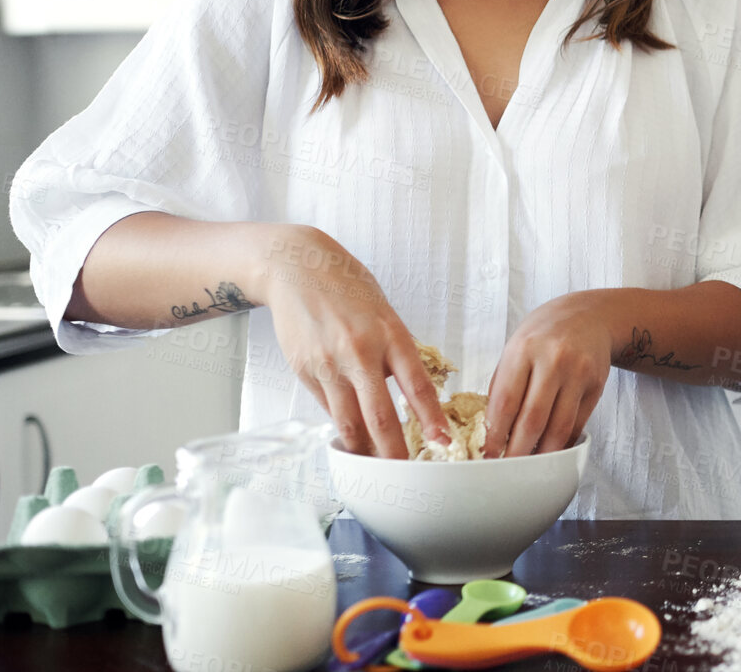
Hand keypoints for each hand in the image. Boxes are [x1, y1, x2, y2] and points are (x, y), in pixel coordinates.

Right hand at [247, 223, 448, 459]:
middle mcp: (360, 352)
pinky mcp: (304, 370)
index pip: (417, 386)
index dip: (431, 420)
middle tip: (406, 474)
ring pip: (349, 422)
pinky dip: (340, 426)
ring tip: (377, 467)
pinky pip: (327, 408)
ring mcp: (328, 364)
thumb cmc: (348, 288)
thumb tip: (407, 394)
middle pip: (380, 416)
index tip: (443, 443)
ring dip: (364, 450)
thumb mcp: (384, 313)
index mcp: (390, 334)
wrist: (296, 267)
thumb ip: (396, 352)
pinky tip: (349, 437)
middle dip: (395, 452)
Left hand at [483, 291, 613, 457]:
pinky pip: (577, 424)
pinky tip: (551, 451)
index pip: (506, 402)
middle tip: (507, 470)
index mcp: (524, 350)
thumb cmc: (543, 334)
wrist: (588, 315)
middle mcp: (553, 360)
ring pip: (558, 427)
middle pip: (532, 419)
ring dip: (542, 454)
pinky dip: (562, 443)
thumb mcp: (515, 348)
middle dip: (517, 451)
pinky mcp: (596, 385)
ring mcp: (578, 373)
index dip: (495, 435)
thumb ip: (503, 385)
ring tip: (529, 467)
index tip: (487, 455)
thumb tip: (490, 431)